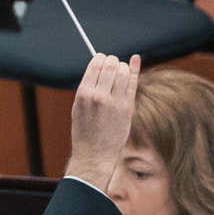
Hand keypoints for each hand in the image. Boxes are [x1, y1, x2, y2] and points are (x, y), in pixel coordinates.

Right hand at [60, 53, 139, 187]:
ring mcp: (114, 102)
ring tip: (119, 75)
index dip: (100, 59)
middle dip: (113, 62)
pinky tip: (135, 61)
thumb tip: (100, 64)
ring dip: (123, 68)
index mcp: (83, 94)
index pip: (96, 63)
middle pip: (111, 64)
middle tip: (112, 67)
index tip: (102, 62)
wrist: (93, 155)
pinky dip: (134, 69)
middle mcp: (99, 96)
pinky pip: (133, 82)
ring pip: (123, 70)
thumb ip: (89, 86)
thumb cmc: (85, 131)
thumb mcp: (79, 107)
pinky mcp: (127, 108)